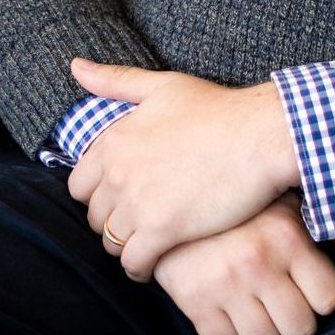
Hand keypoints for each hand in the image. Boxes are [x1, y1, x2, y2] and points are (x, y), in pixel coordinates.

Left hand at [66, 59, 300, 281]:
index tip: (121, 195)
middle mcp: (118, 172)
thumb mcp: (163, 85)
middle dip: (112, 220)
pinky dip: (140, 268)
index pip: (78, 184)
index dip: (98, 193)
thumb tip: (75, 66)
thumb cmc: (217, 108)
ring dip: (125, 245)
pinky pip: (133, 263)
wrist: (259, 135)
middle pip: (94, 217)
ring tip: (147, 242)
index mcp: (114, 139)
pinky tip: (154, 264)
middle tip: (138, 221)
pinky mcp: (162, 230)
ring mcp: (138, 203)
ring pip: (110, 242)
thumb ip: (115, 80)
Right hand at [153, 190, 334, 334]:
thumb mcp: (292, 201)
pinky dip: (229, 332)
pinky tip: (228, 303)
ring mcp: (222, 284)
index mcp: (287, 235)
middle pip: (301, 329)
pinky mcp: (193, 302)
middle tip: (283, 296)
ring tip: (256, 300)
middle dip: (296, 317)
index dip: (323, 294)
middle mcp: (256, 261)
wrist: (174, 189)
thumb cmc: (245, 199)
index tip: (309, 281)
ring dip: (264, 328)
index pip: (331, 298)